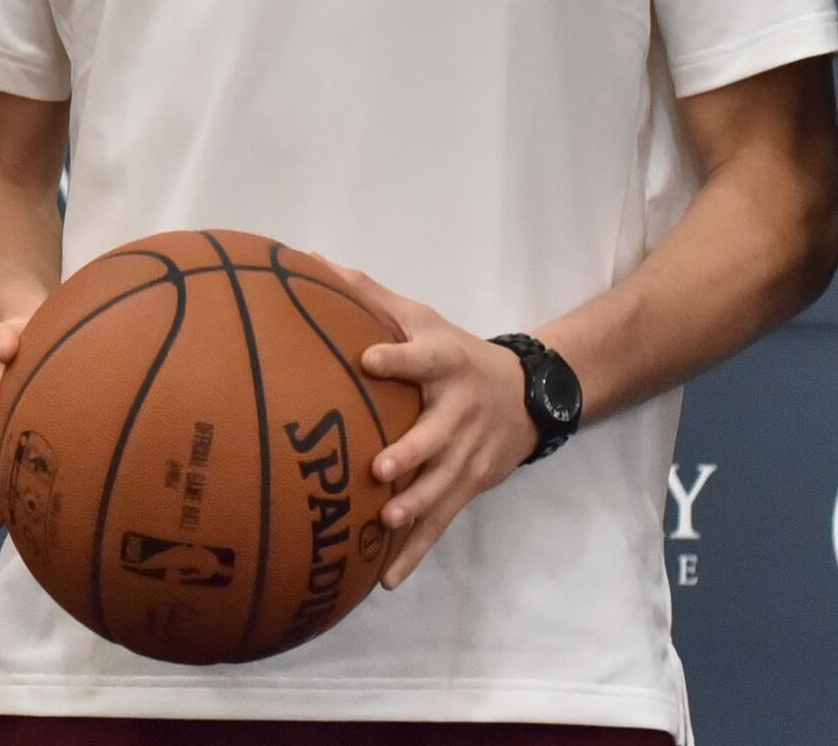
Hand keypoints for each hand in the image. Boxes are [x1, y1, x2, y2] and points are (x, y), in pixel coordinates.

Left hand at [333, 263, 541, 589]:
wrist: (527, 396)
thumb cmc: (456, 352)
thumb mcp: (423, 317)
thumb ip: (369, 295)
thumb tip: (310, 259)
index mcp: (446, 364)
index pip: (423, 357)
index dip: (399, 356)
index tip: (369, 356)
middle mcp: (460, 412)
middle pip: (438, 433)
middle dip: (412, 451)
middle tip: (381, 466)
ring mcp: (466, 456)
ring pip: (442, 485)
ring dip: (417, 506)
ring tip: (387, 522)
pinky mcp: (467, 488)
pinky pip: (440, 523)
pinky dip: (416, 552)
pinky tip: (387, 578)